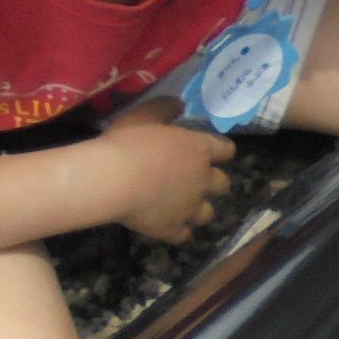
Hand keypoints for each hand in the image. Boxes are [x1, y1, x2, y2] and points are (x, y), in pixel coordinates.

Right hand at [99, 101, 235, 241]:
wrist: (112, 180)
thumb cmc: (129, 143)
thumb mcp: (145, 115)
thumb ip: (165, 108)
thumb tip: (180, 103)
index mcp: (200, 151)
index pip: (226, 150)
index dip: (222, 150)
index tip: (215, 150)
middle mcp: (202, 180)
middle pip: (224, 185)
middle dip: (214, 183)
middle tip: (197, 179)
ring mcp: (189, 208)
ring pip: (208, 214)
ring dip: (199, 209)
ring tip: (184, 206)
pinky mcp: (172, 228)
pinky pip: (184, 235)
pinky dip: (179, 231)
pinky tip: (170, 225)